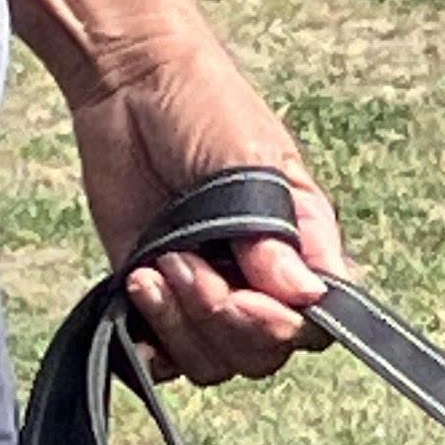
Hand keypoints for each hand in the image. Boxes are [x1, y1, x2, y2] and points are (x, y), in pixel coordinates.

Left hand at [64, 33, 344, 387]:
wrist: (128, 82)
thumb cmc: (204, 106)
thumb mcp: (250, 162)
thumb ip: (273, 231)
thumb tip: (305, 294)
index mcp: (301, 249)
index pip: (316, 324)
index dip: (282, 326)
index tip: (246, 295)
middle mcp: (260, 282)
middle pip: (262, 353)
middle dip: (221, 321)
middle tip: (184, 263)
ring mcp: (207, 294)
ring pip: (213, 361)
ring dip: (180, 323)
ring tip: (155, 266)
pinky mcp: (156, 299)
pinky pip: (162, 358)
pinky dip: (149, 344)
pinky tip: (138, 289)